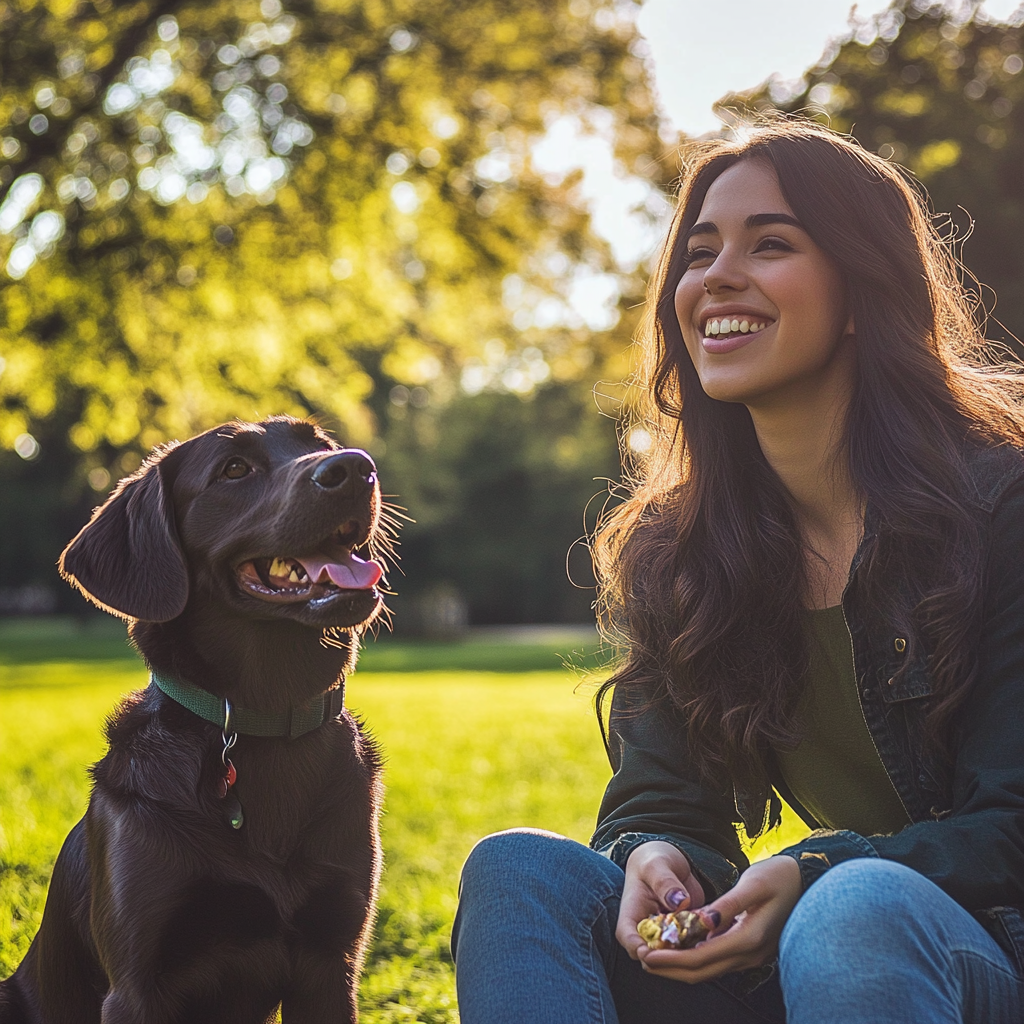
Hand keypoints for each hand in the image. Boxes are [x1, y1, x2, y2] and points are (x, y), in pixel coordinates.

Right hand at [616, 841, 706, 959]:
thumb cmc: (654, 860)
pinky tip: (714, 926)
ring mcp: (667, 935)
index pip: (629, 940)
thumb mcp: (656, 865)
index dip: (642, 950)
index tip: (661, 948)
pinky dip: (704, 940)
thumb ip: (665, 882)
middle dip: (673, 955)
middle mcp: (647, 930)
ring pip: (677, 954)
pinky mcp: (685, 934)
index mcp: (631, 915)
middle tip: (694, 939)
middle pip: (654, 955)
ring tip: (707, 928)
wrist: (668, 861)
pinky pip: (693, 945)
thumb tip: (680, 902)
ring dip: (691, 948)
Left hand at [637, 855, 802, 984]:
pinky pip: (719, 959)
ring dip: (681, 965)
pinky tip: (681, 945)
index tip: (646, 955)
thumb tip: (702, 921)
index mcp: (749, 938)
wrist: (808, 881)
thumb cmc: (779, 877)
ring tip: (655, 955)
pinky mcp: (751, 948)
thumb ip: (727, 905)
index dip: (671, 959)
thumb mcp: (752, 883)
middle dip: (671, 969)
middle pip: (703, 971)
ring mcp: (752, 954)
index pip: (701, 957)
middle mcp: (750, 953)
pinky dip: (696, 956)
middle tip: (643, 960)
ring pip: (710, 968)